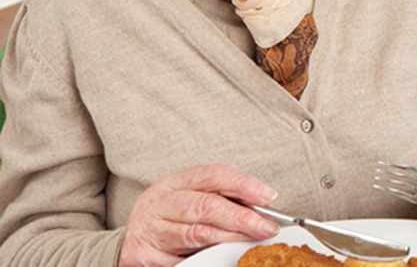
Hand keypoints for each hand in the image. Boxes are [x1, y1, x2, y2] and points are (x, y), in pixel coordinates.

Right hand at [120, 164, 278, 266]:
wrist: (129, 241)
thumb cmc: (168, 216)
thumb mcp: (188, 198)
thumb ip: (220, 199)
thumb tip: (261, 208)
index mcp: (173, 182)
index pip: (212, 175)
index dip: (243, 184)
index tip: (268, 196)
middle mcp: (159, 203)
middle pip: (205, 206)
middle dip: (241, 217)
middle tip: (266, 227)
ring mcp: (150, 229)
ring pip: (196, 233)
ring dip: (228, 238)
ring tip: (251, 241)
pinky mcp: (144, 255)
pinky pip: (181, 259)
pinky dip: (205, 258)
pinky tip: (222, 256)